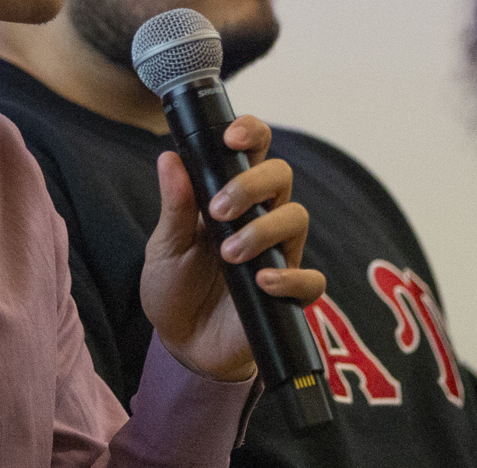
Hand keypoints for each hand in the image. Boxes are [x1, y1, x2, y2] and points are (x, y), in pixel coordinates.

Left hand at [139, 116, 324, 381]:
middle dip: (252, 185)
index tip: (232, 138)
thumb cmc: (175, 287)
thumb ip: (174, 206)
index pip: (252, 152)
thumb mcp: (165, 247)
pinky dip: (291, 278)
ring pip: (297, 218)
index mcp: (230, 197)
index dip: (251, 133)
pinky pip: (310, 279)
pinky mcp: (288, 294)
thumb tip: (169, 158)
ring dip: (263, 229)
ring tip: (230, 252)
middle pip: (281, 176)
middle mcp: (260, 218)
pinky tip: (262, 282)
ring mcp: (277, 254)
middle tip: (219, 210)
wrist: (183, 344)